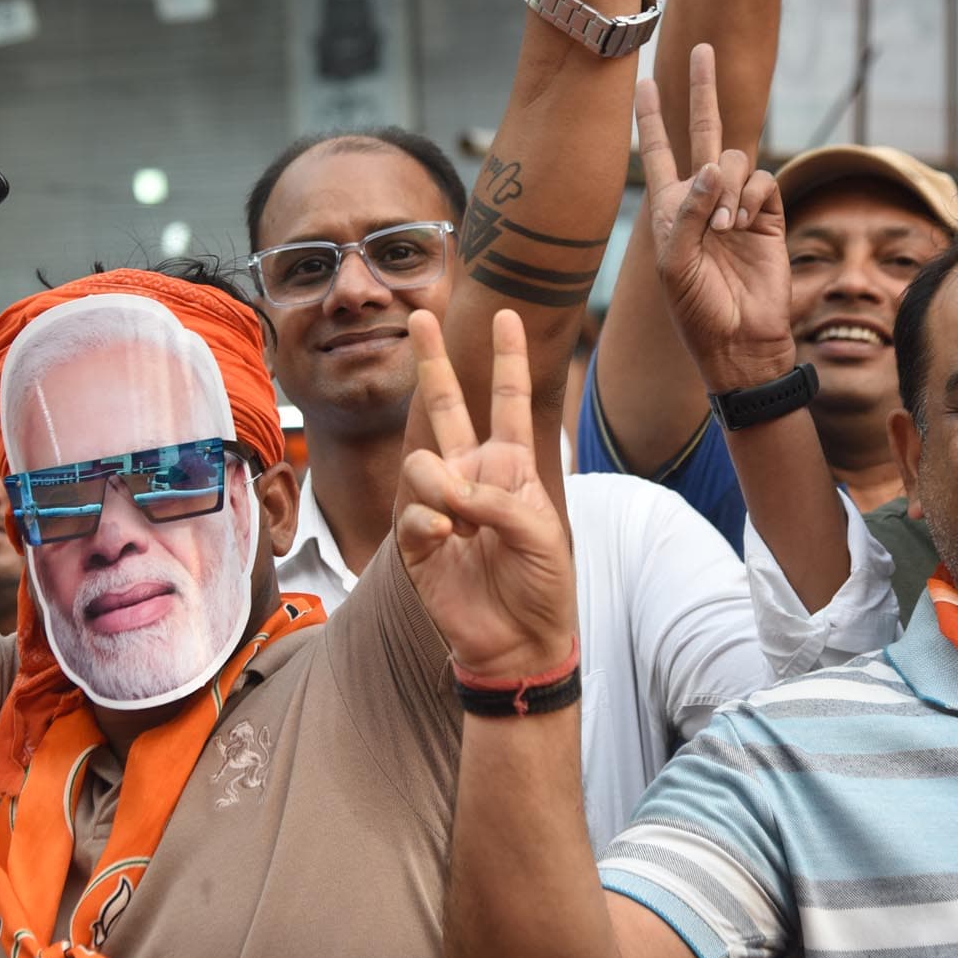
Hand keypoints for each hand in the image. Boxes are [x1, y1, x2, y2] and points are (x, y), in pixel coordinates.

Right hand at [397, 308, 574, 680]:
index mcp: (512, 466)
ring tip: (463, 523)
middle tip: (421, 315)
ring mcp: (441, 505)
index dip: (508, 358)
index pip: (508, 401)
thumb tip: (439, 487)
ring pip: (422, 463)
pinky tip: (448, 541)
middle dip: (434, 361)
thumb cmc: (543, 584)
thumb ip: (493, 499)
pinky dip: (432, 524)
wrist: (519, 642)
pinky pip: (414, 512)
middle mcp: (473, 475)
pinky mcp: (416, 539)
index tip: (508, 315)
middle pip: (447, 406)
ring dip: (443, 488)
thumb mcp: (540, 532)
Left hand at [642, 44, 795, 391]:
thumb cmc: (695, 307)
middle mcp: (703, 198)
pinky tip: (743, 227)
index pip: (658, 152)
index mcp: (670, 206)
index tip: (643, 81)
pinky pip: (762, 182)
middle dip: (701, 91)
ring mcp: (738, 204)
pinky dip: (750, 197)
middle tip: (703, 49)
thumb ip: (690, 211)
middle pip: (703, 132)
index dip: (652, 118)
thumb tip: (713, 164)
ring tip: (725, 229)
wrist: (739, 338)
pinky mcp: (769, 214)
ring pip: (736, 159)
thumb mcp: (675, 261)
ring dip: (729, 186)